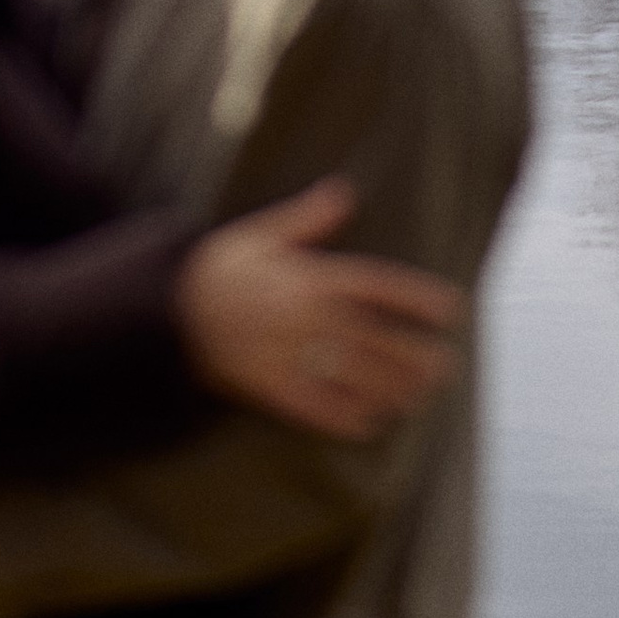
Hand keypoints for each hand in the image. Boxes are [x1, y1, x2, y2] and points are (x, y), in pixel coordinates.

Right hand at [176, 176, 463, 439]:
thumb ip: (309, 218)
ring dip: (390, 388)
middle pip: (373, 338)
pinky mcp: (268, 386)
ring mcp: (287, 354)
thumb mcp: (264, 234)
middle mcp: (304, 317)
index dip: (416, 298)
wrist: (168, 310)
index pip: (376, 286)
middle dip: (412, 354)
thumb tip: (344, 191)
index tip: (450, 309)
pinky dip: (344, 418)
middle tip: (445, 366)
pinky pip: (313, 407)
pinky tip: (371, 426)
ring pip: (351, 375)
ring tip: (419, 397)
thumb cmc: (223, 268)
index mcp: (309, 276)